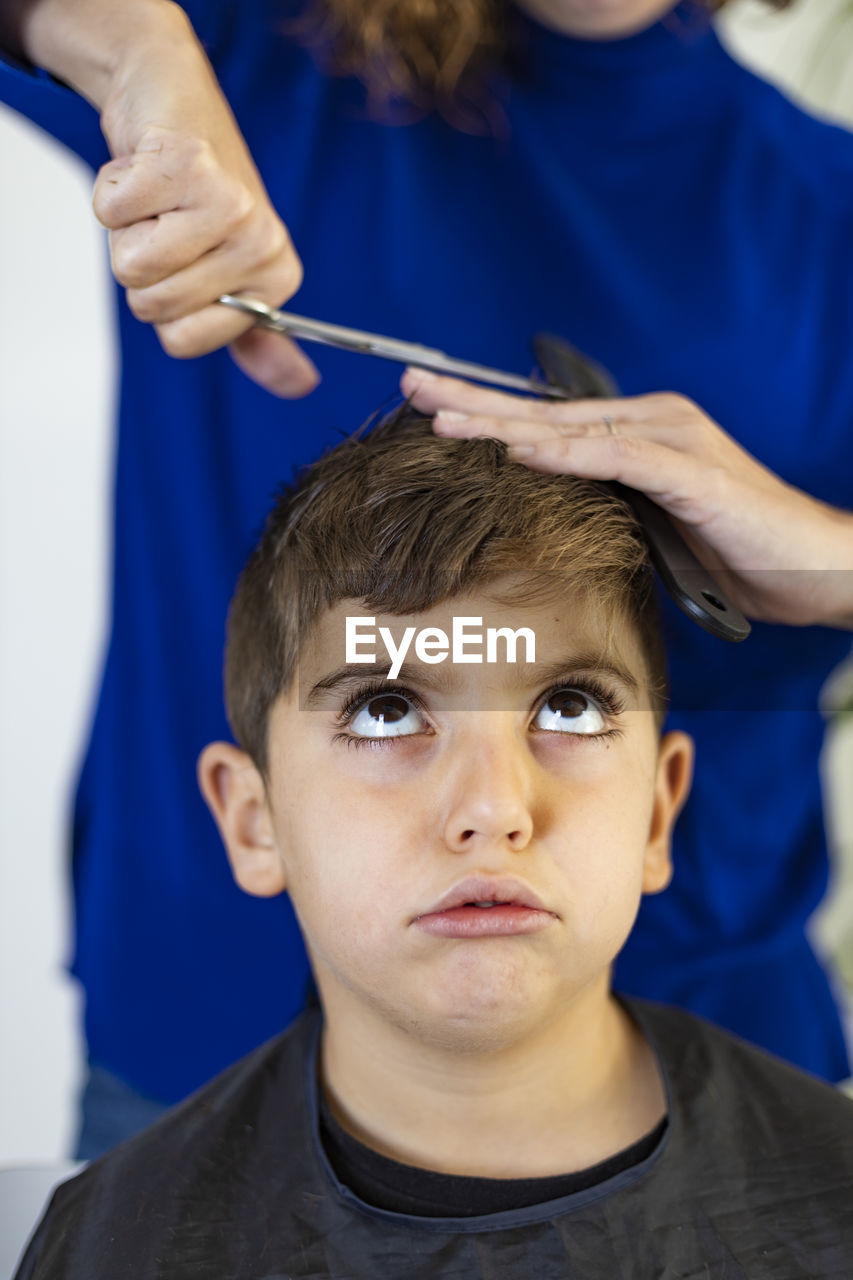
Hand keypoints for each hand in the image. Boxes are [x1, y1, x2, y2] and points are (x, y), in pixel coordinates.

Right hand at [21, 0, 316, 396]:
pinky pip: (114, 214)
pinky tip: (142, 169)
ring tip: (157, 200)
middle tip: (166, 223)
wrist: (175, 100)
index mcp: (275, 280)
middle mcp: (261, 245)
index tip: (185, 263)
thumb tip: (300, 388)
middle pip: (153, 306)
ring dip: (125, 229)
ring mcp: (229, 205)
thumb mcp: (235, 273)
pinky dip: (112, 190)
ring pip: (133, 265)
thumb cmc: (200, 194)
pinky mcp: (186, 165)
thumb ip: (258, 338)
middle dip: (140, 266)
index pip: (182, 341)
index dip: (164, 307)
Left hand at [401, 369, 852, 628]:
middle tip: (411, 386)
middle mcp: (651, 423)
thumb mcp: (656, 527)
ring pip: (569, 427)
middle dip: (472, 399)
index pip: (547, 419)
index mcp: (638, 434)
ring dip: (501, 422)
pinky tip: (516, 448)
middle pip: (545, 410)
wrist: (813, 563)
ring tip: (441, 417)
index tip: (428, 408)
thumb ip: (610, 508)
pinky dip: (563, 454)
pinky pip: (615, 459)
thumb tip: (554, 517)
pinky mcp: (691, 472)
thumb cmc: (738, 550)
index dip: (485, 412)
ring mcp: (672, 441)